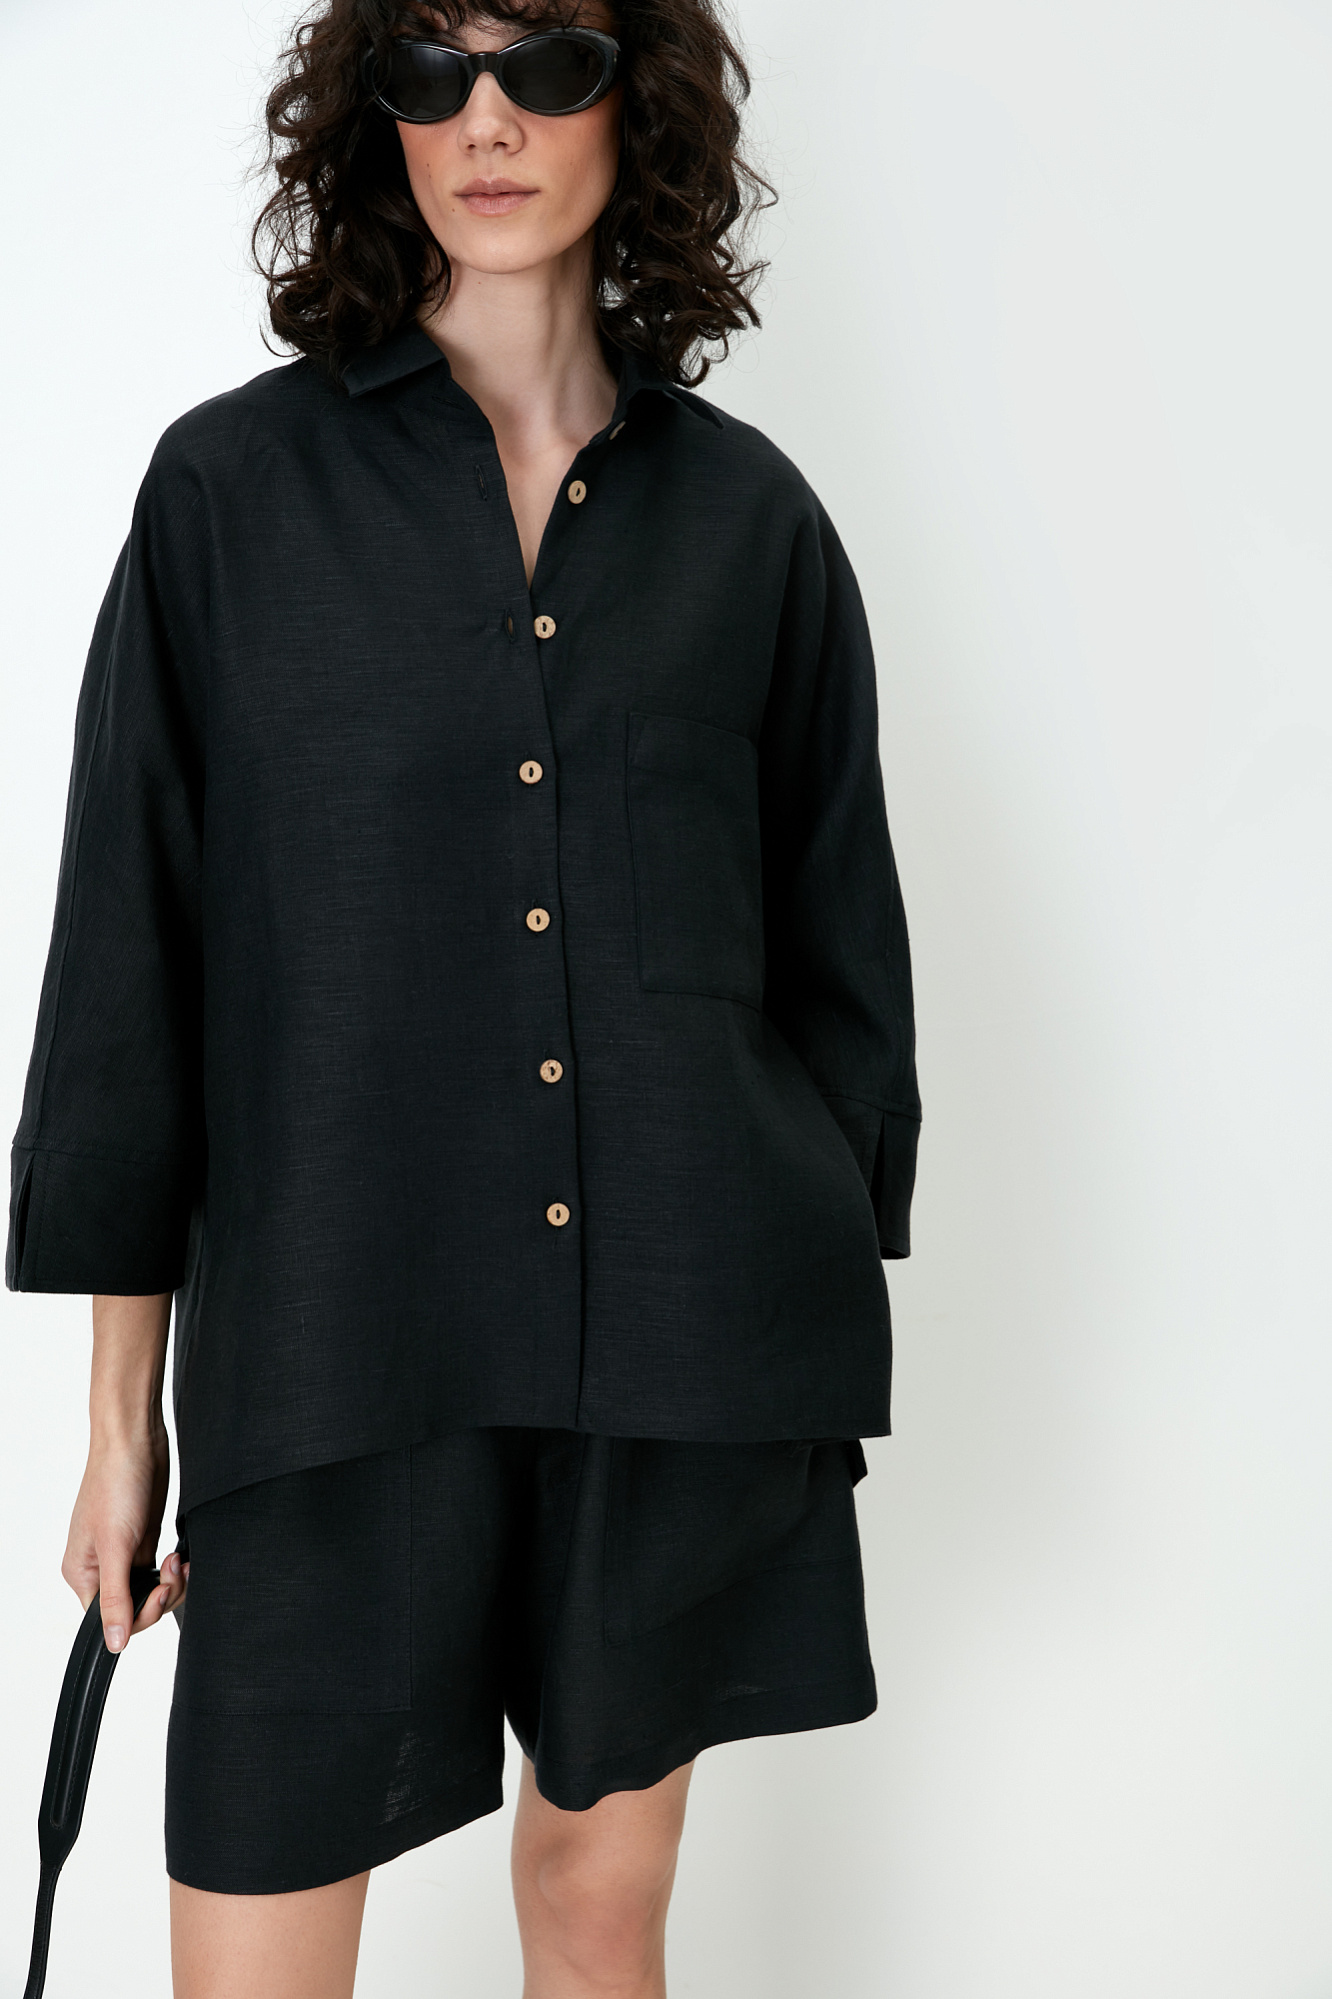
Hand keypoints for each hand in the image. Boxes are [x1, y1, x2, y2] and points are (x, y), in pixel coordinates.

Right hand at [62, 1424, 187, 1650]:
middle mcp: (100, 1568)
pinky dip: (176, 1571)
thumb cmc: (115, 1483)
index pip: (109, 1620)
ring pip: (152, 1592)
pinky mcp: (145, 1540)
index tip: (160, 1593)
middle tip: (174, 1571)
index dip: (140, 1614)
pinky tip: (183, 1557)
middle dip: (161, 1596)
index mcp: (82, 1573)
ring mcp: (125, 1555)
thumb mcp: (115, 1545)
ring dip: (173, 1583)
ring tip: (179, 1560)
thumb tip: (114, 1642)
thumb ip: (116, 1597)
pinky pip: (162, 1573)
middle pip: (134, 1608)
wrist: (136, 1441)